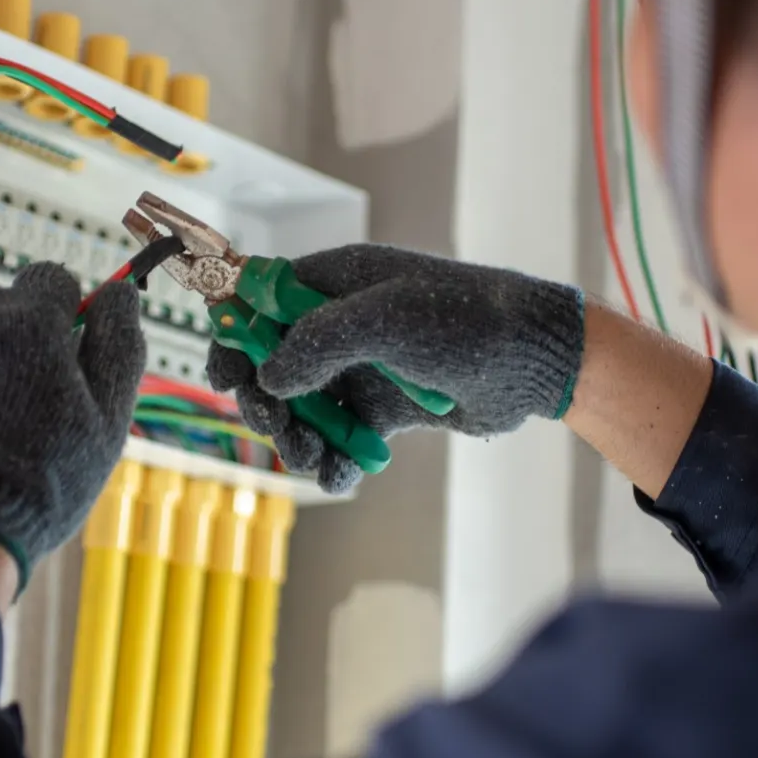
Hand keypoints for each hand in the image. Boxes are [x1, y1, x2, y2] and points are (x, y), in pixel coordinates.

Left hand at [0, 263, 144, 590]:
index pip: (54, 279)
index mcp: (33, 318)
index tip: (66, 351)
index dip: (66, 315)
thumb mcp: (107, 419)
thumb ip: (119, 346)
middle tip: (28, 402)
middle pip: (6, 302)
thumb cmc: (38, 483)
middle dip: (21, 338)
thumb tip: (120, 294)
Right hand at [207, 245, 583, 492]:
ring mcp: (364, 366)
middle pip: (273, 362)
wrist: (534, 360)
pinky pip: (343, 436)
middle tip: (274, 425)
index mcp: (336, 282)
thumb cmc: (464, 320)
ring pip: (305, 407)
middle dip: (265, 399)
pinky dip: (336, 459)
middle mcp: (343, 323)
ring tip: (312, 457)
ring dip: (297, 437)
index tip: (222, 378)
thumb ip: (317, 341)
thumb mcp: (385, 320)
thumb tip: (269, 378)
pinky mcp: (387, 408)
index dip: (234, 335)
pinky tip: (341, 475)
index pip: (260, 300)